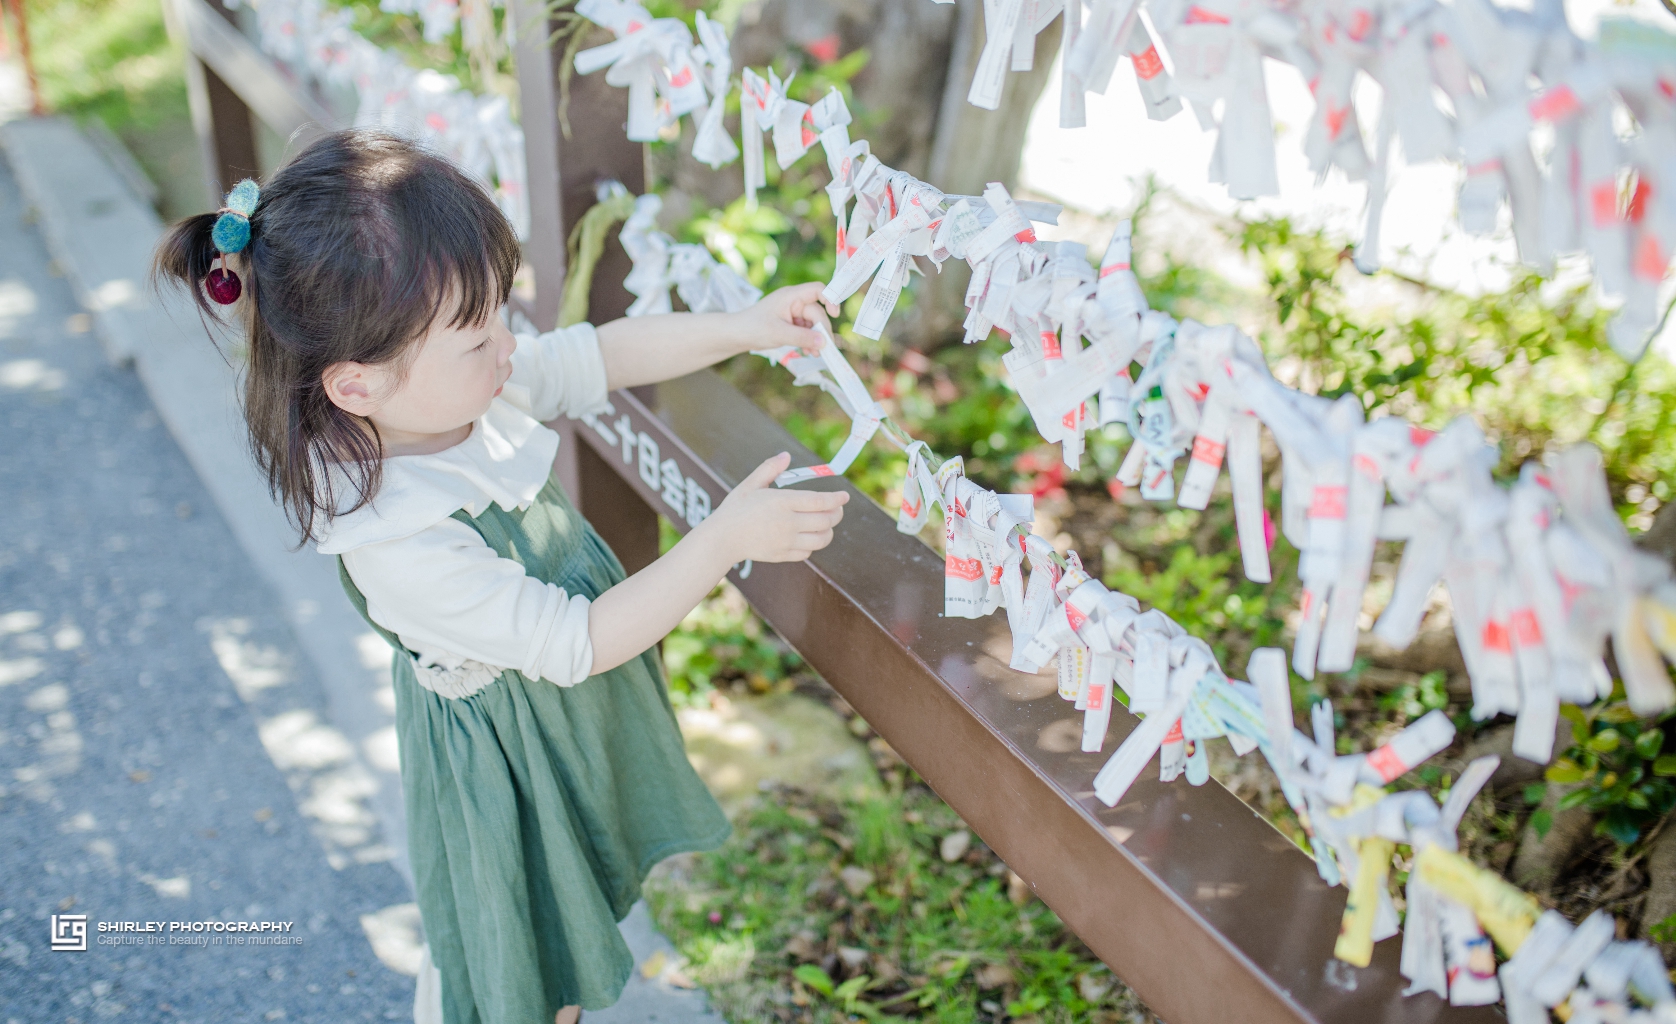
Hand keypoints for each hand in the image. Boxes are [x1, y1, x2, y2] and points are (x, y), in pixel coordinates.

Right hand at [705, 452, 848, 562]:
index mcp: (781, 502)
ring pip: (821, 539)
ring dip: (829, 530)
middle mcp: (787, 522)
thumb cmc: (736, 508)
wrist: (723, 538)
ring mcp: (786, 541)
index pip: (819, 501)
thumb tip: (786, 455)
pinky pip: (808, 552)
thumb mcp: (750, 485)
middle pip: (825, 520)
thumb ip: (769, 469)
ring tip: (826, 523)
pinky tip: (808, 536)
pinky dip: (813, 544)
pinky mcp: (783, 554)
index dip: (836, 499)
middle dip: (836, 513)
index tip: (844, 496)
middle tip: (837, 509)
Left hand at [735, 283, 841, 354]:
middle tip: (825, 348)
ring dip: (816, 339)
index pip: (817, 290)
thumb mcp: (779, 333)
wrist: (737, 335)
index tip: (835, 314)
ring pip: (813, 324)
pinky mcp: (791, 324)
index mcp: (791, 296)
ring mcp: (793, 313)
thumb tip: (824, 342)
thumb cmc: (753, 328)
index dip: (830, 298)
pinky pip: (806, 331)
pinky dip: (809, 341)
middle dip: (822, 330)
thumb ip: (802, 337)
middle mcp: (794, 302)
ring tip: (816, 354)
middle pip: (817, 313)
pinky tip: (810, 352)